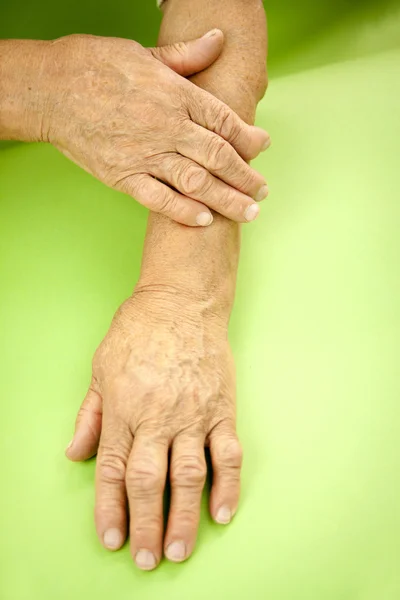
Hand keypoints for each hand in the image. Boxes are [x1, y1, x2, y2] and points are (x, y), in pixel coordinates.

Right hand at [42, 32, 269, 225]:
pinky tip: (205, 220)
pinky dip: (184, 212)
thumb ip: (187, 55)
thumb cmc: (96, 66)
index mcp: (176, 95)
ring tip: (249, 212)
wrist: (51, 90)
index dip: (249, 138)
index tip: (263, 148)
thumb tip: (218, 39)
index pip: (225, 122)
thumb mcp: (145, 54)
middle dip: (246, 176)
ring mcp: (145, 155)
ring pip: (196, 182)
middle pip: (218, 156)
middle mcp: (167, 127)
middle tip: (262, 191)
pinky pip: (160, 200)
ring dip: (227, 199)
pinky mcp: (123, 176)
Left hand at [66, 288, 241, 569]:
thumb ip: (90, 415)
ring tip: (180, 549)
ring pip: (188, 476)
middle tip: (146, 559)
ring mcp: (193, 414)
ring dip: (184, 517)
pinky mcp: (221, 408)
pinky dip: (227, 485)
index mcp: (123, 409)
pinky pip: (228, 453)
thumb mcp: (100, 368)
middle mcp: (157, 418)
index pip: (114, 471)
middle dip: (146, 526)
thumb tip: (77, 454)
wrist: (181, 303)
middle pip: (149, 482)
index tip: (112, 538)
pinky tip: (222, 512)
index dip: (111, 509)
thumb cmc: (138, 331)